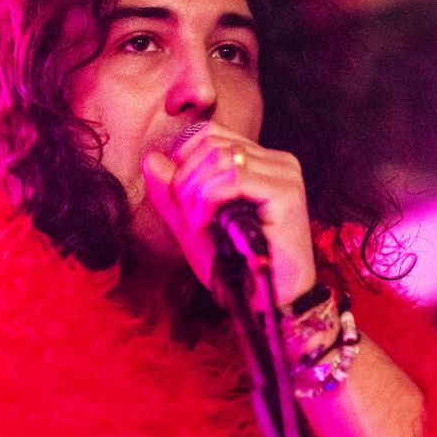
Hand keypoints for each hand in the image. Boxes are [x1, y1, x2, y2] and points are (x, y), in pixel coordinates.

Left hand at [140, 123, 316, 308]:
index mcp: (260, 162)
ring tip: (199, 224)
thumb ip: (170, 193)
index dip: (184, 160)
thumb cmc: (236, 266)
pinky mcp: (286, 192)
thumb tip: (150, 158)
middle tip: (189, 218)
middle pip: (212, 144)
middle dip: (186, 180)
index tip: (183, 200)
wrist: (267, 302)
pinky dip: (209, 200)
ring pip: (220, 158)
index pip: (211, 134)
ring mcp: (285, 174)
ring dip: (196, 192)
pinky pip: (233, 178)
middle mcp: (277, 160)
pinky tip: (208, 224)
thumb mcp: (191, 225)